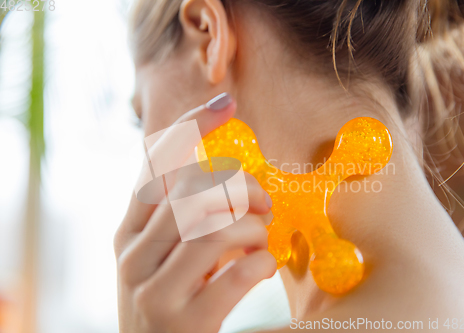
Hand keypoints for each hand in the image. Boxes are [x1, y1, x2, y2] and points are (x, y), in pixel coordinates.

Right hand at [114, 94, 275, 332]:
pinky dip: (260, 262)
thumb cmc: (167, 304)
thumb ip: (179, 218)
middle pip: (191, 191)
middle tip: (264, 205)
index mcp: (128, 233)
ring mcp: (154, 293)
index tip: (225, 103)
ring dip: (251, 228)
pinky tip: (263, 266)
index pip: (155, 164)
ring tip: (261, 240)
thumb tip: (224, 177)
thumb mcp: (160, 257)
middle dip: (241, 188)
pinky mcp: (185, 325)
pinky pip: (234, 275)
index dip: (190, 128)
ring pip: (212, 228)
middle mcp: (134, 257)